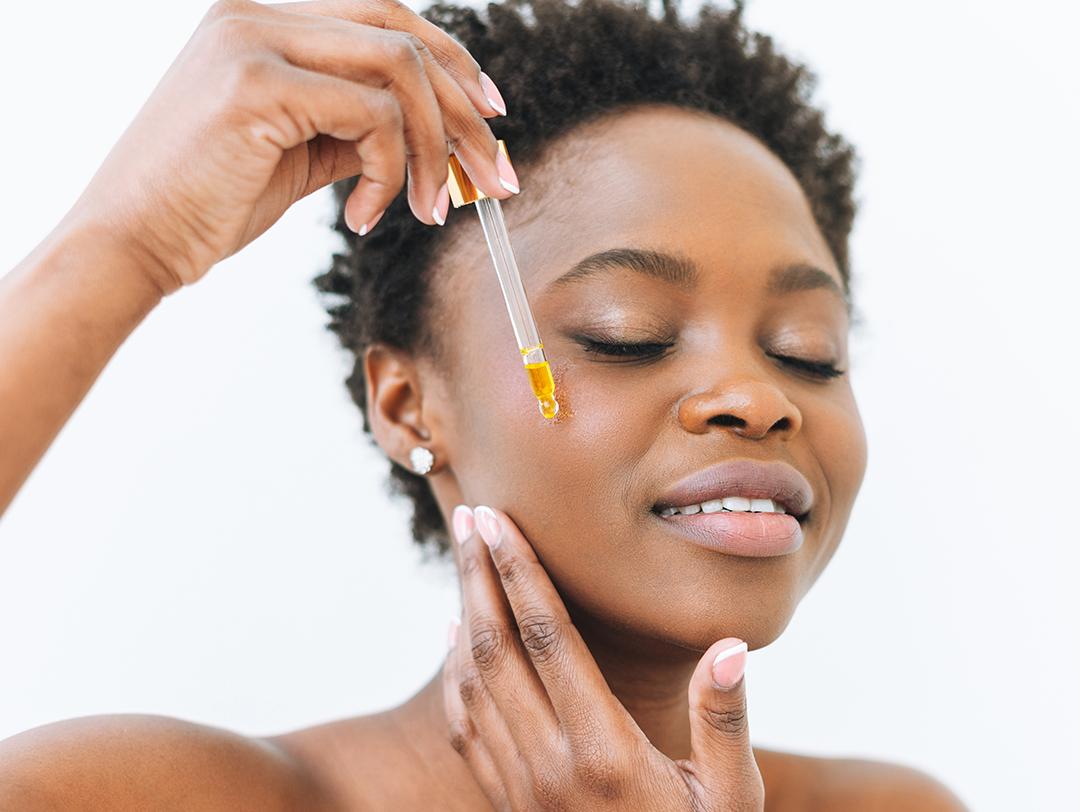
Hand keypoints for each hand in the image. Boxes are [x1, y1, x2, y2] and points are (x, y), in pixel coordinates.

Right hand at [67, 0, 515, 293]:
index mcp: (266, 21)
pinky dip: (391, 172)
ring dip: (436, 148)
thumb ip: (356, 128)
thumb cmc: (209, 204)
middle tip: (497, 176)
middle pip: (403, 35)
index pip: (385, 18)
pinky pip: (371, 117)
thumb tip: (430, 134)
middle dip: (466, 109)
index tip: (492, 118)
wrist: (133, 243)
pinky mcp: (255, 81)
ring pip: (398, 70)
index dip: (451, 64)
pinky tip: (366, 217)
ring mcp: (254, 37)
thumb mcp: (299, 155)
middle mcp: (258, 12)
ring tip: (434, 209)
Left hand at [442, 505, 765, 810]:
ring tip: (462, 559)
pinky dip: (452, 671)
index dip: (519, 571)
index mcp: (603, 750)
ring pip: (471, 680)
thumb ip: (726, 722)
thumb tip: (728, 645)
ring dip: (462, 612)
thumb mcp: (731, 801)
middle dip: (477, 573)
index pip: (547, 636)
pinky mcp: (507, 802)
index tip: (497, 520)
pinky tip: (453, 638)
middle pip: (494, 646)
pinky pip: (465, 724)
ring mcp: (518, 786)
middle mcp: (547, 763)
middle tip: (467, 515)